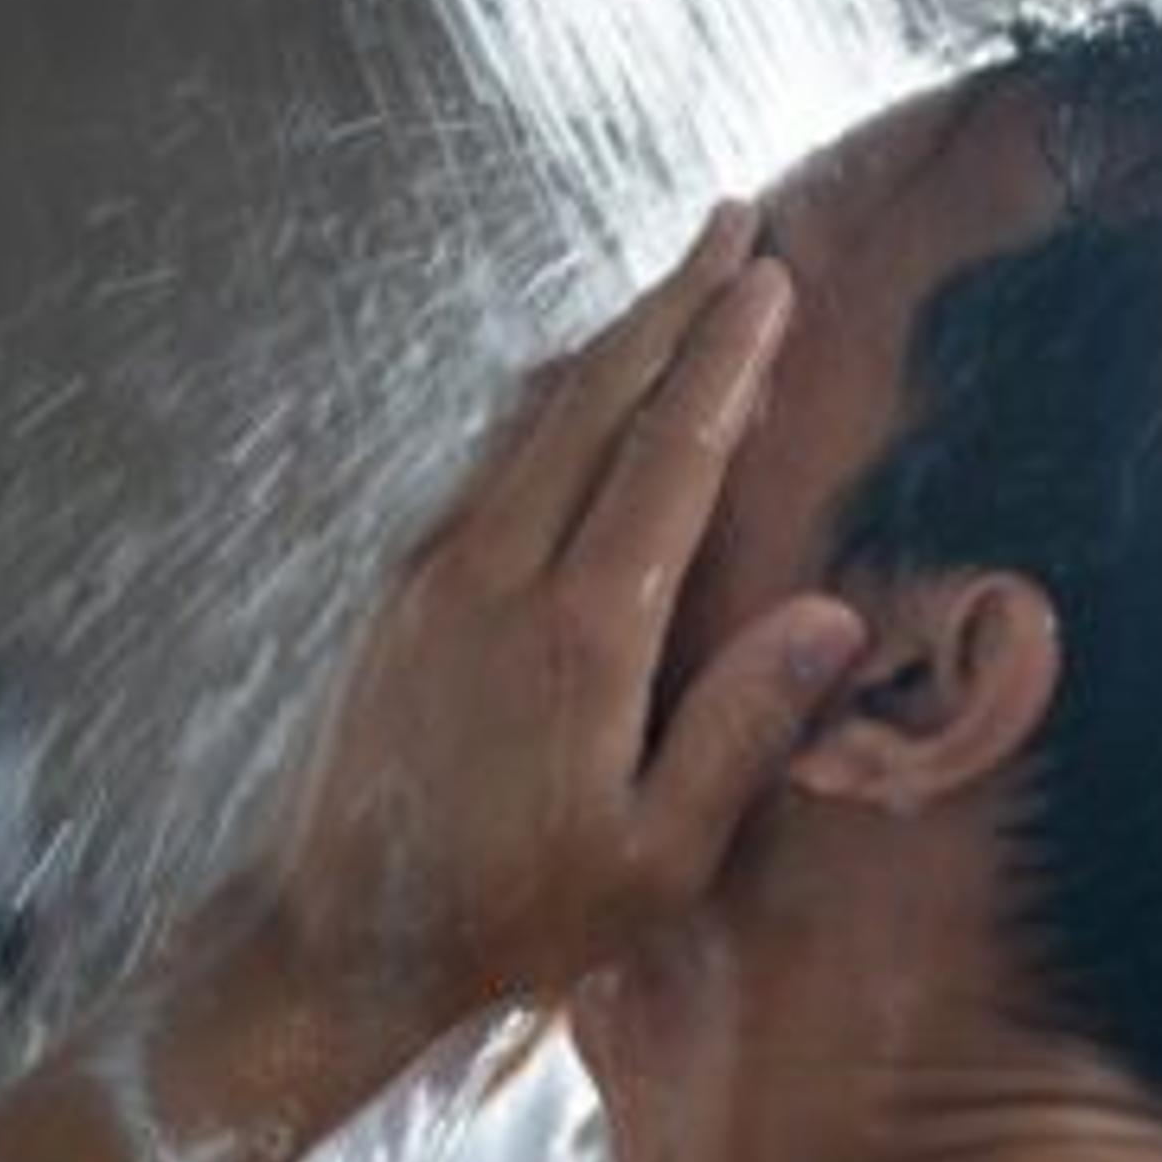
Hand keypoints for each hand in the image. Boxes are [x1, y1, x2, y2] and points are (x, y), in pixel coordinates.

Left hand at [272, 202, 866, 1021]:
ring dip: (613, 341)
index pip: (670, 456)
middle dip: (672, 304)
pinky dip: (552, 400)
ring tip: (676, 281)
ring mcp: (435, 571)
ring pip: (536, 417)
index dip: (725, 360)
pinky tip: (579, 389)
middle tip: (735, 224)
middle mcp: (498, 572)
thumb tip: (828, 614)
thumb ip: (740, 729)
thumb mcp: (656, 857)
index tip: (772, 279)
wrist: (333, 936)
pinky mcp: (400, 589)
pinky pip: (489, 459)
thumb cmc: (514, 914)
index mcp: (580, 633)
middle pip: (598, 400)